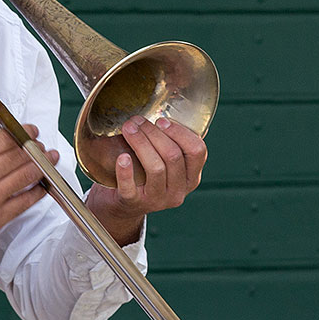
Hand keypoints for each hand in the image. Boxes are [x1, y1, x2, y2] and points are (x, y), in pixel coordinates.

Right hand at [0, 126, 58, 285]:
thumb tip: (3, 146)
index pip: (5, 138)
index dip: (24, 132)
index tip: (31, 131)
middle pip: (21, 155)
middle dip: (37, 148)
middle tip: (42, 146)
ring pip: (28, 175)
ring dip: (44, 165)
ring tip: (49, 160)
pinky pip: (27, 201)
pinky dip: (39, 191)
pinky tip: (42, 185)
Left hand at [86, 116, 206, 244]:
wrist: (121, 204)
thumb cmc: (144, 175)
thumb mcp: (166, 164)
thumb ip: (176, 144)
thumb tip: (186, 115)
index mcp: (191, 178)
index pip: (197, 151)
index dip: (180, 132)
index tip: (161, 120)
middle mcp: (178, 191)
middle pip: (173, 156)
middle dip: (154, 133)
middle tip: (136, 121)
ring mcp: (157, 200)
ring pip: (155, 167)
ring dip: (140, 143)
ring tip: (128, 129)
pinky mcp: (134, 203)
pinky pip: (130, 187)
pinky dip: (125, 171)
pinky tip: (121, 157)